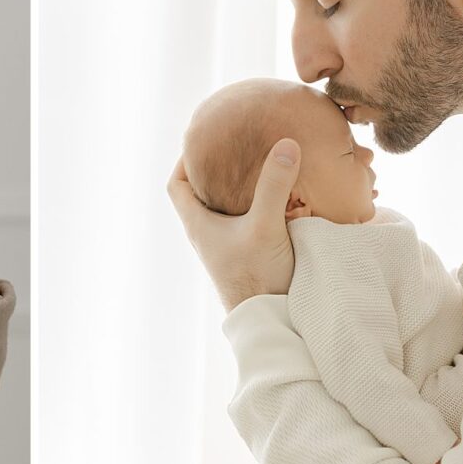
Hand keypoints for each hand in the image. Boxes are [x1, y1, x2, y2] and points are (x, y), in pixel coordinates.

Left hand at [166, 140, 300, 311]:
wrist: (273, 323)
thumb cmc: (258, 278)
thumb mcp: (266, 225)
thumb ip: (275, 185)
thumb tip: (286, 143)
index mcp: (198, 225)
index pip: (176, 185)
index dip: (183, 161)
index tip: (201, 141)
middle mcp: (207, 236)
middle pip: (199, 195)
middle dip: (213, 170)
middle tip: (233, 147)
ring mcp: (225, 248)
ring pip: (222, 210)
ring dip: (234, 189)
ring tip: (254, 167)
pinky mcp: (244, 257)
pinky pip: (241, 224)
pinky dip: (251, 207)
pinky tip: (275, 199)